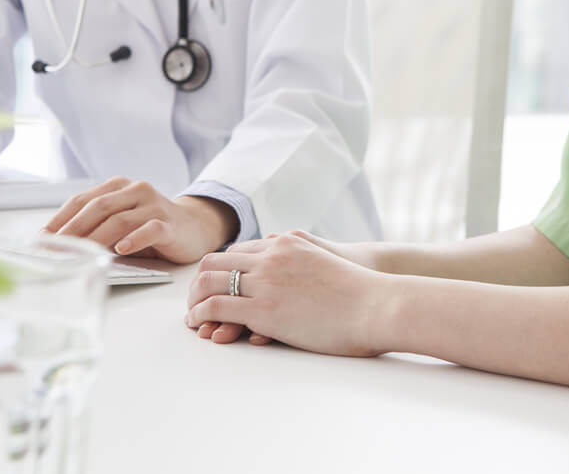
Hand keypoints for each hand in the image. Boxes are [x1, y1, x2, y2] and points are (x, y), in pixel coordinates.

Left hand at [43, 177, 239, 263]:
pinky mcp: (170, 224)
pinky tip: (121, 249)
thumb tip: (61, 246)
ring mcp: (154, 206)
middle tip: (56, 247)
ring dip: (98, 238)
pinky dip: (134, 239)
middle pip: (98, 207)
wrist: (195, 227)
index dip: (60, 218)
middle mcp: (136, 190)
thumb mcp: (123, 221)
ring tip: (83, 254)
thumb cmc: (150, 227)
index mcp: (119, 186)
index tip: (41, 237)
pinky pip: (150, 230)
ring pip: (120, 219)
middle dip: (74, 229)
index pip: (83, 200)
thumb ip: (99, 226)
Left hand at [186, 233, 393, 356]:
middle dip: (199, 282)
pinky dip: (201, 315)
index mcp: (285, 244)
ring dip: (195, 299)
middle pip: (216, 262)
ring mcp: (265, 282)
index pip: (238, 251)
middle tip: (193, 300)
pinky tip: (198, 324)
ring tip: (191, 316)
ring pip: (210, 283)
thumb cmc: (360, 291)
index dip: (221, 270)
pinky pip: (219, 308)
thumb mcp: (325, 259)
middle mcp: (270, 257)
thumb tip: (290, 252)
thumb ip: (303, 256)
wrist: (377, 305)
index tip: (214, 285)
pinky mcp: (264, 310)